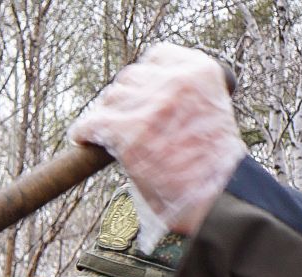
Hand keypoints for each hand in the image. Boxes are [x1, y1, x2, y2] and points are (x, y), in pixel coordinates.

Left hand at [69, 43, 245, 240]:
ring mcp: (152, 105)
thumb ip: (182, 96)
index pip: (156, 56)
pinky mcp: (130, 132)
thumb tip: (142, 96)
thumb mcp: (209, 112)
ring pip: (110, 99)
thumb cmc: (214, 163)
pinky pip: (92, 123)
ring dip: (107, 117)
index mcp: (200, 70)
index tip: (140, 95)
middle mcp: (176, 80)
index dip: (144, 77)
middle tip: (126, 123)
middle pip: (129, 77)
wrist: (218, 195)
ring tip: (111, 136)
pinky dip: (84, 132)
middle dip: (125, 100)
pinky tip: (83, 140)